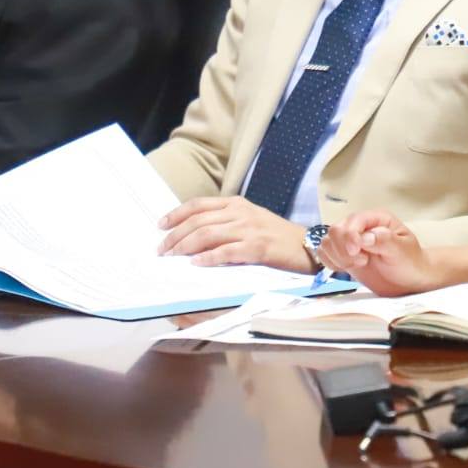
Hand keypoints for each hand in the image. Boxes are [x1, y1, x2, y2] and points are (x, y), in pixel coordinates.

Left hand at [157, 196, 313, 271]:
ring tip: (172, 257)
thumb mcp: (250, 220)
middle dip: (176, 235)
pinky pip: (227, 251)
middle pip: (199, 220)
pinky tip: (196, 264)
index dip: (176, 214)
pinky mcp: (258, 247)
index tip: (161, 226)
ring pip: (208, 234)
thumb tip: (193, 236)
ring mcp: (250, 229)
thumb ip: (226, 222)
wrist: (307, 246)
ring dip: (186, 247)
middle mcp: (241, 213)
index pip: (199, 205)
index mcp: (237, 204)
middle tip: (162, 250)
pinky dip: (209, 257)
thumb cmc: (277, 237)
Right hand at [317, 211, 438, 296]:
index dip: (350, 236)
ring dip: (338, 257)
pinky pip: (325, 254)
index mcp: (376, 219)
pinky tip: (346, 269)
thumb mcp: (402, 250)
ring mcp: (350, 241)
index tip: (356, 252)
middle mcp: (360, 226)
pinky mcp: (344, 255)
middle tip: (362, 262)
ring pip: (327, 242)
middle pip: (335, 230)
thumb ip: (384, 241)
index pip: (353, 220)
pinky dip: (331, 262)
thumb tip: (363, 237)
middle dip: (343, 249)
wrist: (409, 280)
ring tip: (358, 264)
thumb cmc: (410, 262)